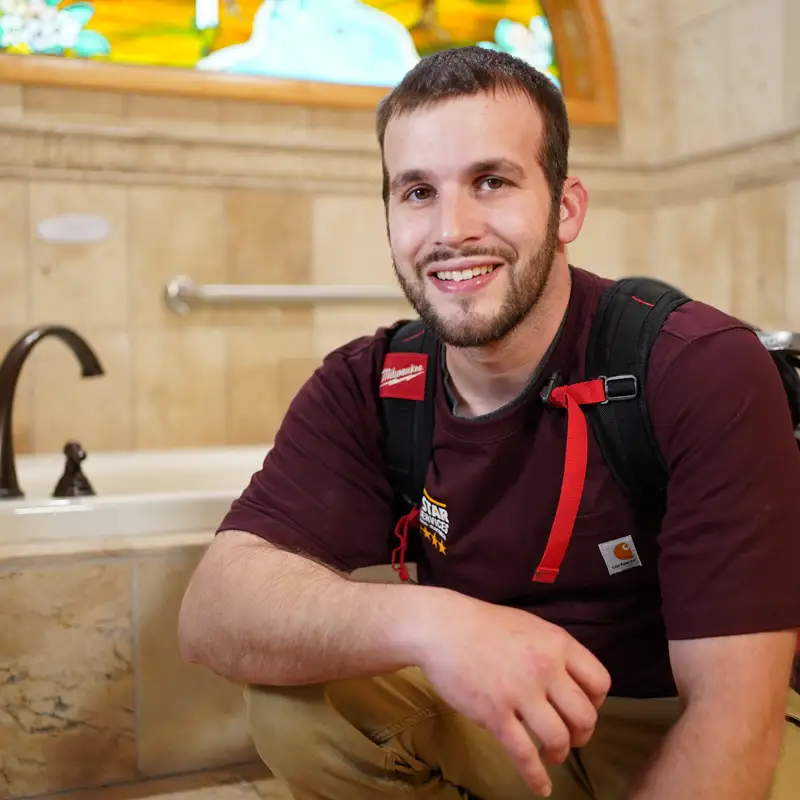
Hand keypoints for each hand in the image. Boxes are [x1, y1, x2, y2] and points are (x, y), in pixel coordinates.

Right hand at [415, 592, 610, 796]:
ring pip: (559, 738)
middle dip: (583, 733)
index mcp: (557, 643)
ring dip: (560, 753)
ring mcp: (520, 692)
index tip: (583, 708)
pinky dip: (536, 777)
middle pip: (585, 715)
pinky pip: (524, 754)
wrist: (442, 627)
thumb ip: (553, 651)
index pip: (600, 682)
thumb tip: (570, 681)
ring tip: (551, 754)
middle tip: (571, 736)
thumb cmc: (484, 625)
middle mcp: (545, 668)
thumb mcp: (530, 626)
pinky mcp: (495, 714)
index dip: (596, 702)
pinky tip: (541, 788)